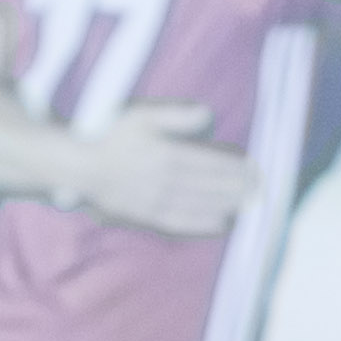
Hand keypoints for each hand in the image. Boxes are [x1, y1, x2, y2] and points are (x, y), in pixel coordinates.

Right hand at [59, 99, 259, 234]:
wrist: (80, 167)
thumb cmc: (110, 135)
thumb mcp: (142, 115)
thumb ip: (176, 116)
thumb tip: (208, 116)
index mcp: (168, 155)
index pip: (211, 162)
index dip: (235, 166)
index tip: (255, 168)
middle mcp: (167, 182)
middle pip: (211, 185)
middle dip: (238, 187)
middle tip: (261, 189)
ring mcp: (158, 202)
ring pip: (201, 204)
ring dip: (227, 205)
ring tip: (249, 205)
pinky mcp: (148, 216)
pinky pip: (182, 223)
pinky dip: (204, 224)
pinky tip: (221, 224)